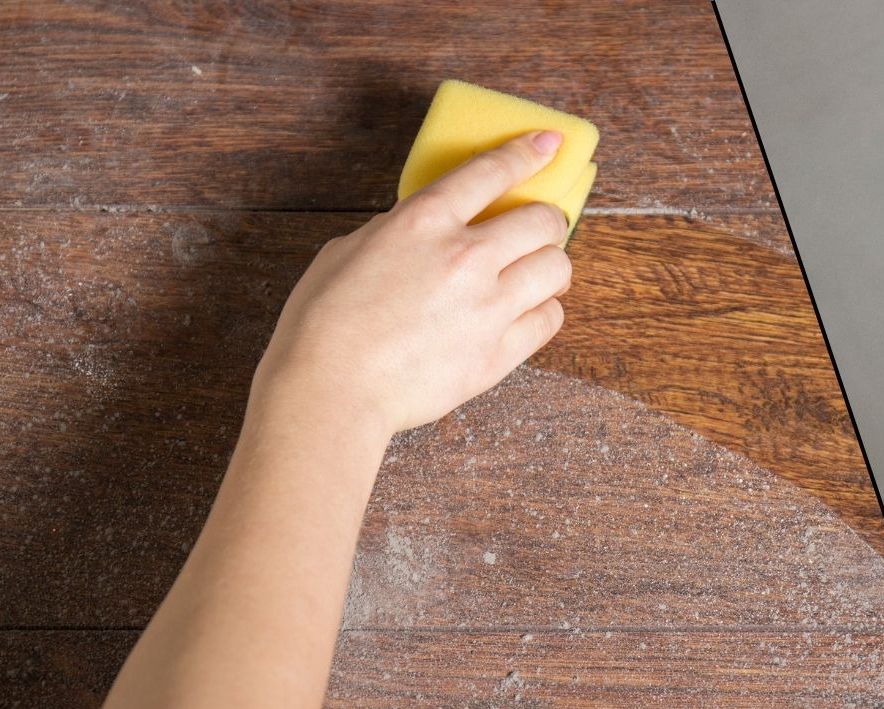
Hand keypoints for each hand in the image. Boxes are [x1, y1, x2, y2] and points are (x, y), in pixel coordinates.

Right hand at [250, 128, 576, 438]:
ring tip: (534, 275)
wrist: (332, 390)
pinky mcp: (499, 353)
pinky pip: (549, 320)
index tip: (549, 144)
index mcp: (423, 221)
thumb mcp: (350, 251)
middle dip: (546, 220)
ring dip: (550, 266)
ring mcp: (488, 306)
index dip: (527, 153)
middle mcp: (465, 257)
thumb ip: (399, 232)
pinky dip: (544, 311)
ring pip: (558, 268)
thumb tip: (427, 232)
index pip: (491, 172)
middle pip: (544, 220)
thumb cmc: (324, 323)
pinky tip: (526, 312)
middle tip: (536, 231)